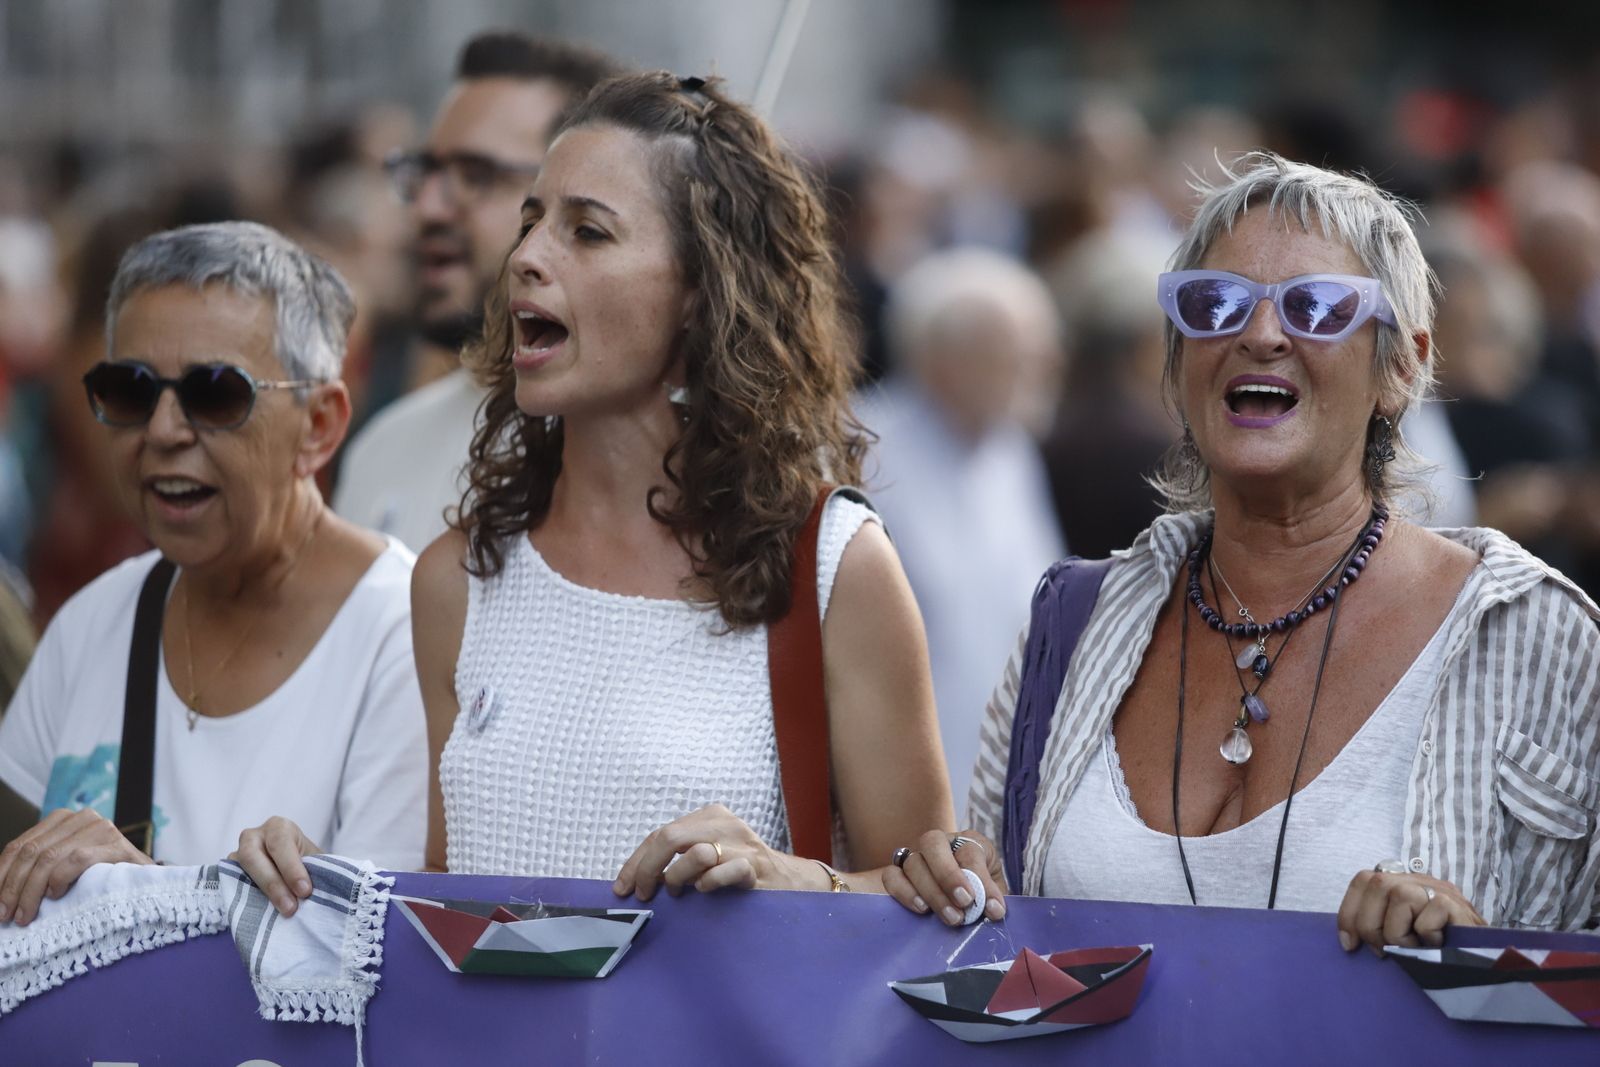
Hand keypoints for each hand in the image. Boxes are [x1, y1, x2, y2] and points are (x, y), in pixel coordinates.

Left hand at [0, 808, 151, 925]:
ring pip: (49, 857)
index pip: (19, 845)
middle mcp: (81, 817)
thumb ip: (36, 866)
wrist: (145, 884)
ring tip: (25, 915)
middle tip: (6, 916)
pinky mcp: (117, 845)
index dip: (1, 875)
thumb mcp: (61, 866)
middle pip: (32, 852)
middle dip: (13, 887)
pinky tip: (54, 895)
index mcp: (62, 819)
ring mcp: (101, 829)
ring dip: (30, 892)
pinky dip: (60, 878)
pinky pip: (77, 859)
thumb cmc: (98, 878)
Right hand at [230, 816, 322, 917]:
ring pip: (237, 872)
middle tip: (290, 908)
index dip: (291, 868)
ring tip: (278, 913)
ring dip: (257, 894)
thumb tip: (325, 890)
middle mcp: (253, 837)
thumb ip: (318, 871)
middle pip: (253, 856)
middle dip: (272, 883)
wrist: (294, 874)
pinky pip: (230, 886)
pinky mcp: (228, 875)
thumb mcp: (317, 863)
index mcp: (279, 828)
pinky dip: (245, 901)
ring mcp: (236, 856)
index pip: (280, 843)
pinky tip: (261, 915)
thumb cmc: (308, 866)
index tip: (305, 891)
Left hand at [613, 803, 810, 901]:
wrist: (789, 883)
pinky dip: (708, 884)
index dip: (636, 862)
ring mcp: (742, 844)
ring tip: (679, 892)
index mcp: (709, 816)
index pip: (660, 833)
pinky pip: (724, 872)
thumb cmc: (739, 872)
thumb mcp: (709, 854)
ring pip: (695, 853)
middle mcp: (725, 824)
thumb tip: (635, 878)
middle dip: (648, 869)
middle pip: (670, 838)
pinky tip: (705, 892)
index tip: (623, 888)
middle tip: (644, 895)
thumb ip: (680, 856)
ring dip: (678, 877)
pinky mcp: (755, 866)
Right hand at [882, 828, 1006, 925]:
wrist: (967, 906)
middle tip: (965, 902)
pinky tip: (922, 909)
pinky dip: (904, 892)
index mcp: (968, 842)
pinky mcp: (898, 874)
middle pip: (933, 843)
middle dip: (948, 874)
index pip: (970, 851)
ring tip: (951, 917)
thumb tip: (992, 910)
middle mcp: (940, 843)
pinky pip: (891, 876)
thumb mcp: (995, 895)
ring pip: (913, 863)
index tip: (993, 907)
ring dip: (931, 891)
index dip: (981, 879)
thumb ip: (994, 898)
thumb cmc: (983, 897)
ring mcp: (916, 857)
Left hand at [1336, 867, 1482, 953]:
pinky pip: (1426, 917)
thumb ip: (1380, 924)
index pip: (1363, 880)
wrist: (1487, 961)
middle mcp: (1420, 880)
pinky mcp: (1455, 904)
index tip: (1349, 944)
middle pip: (1375, 884)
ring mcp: (1439, 889)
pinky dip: (1426, 937)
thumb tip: (1348, 940)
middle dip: (1370, 925)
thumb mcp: (1404, 935)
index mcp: (1403, 884)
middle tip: (1385, 951)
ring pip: (1398, 896)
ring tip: (1415, 947)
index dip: (1349, 911)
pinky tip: (1438, 945)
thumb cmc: (1439, 951)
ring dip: (1398, 933)